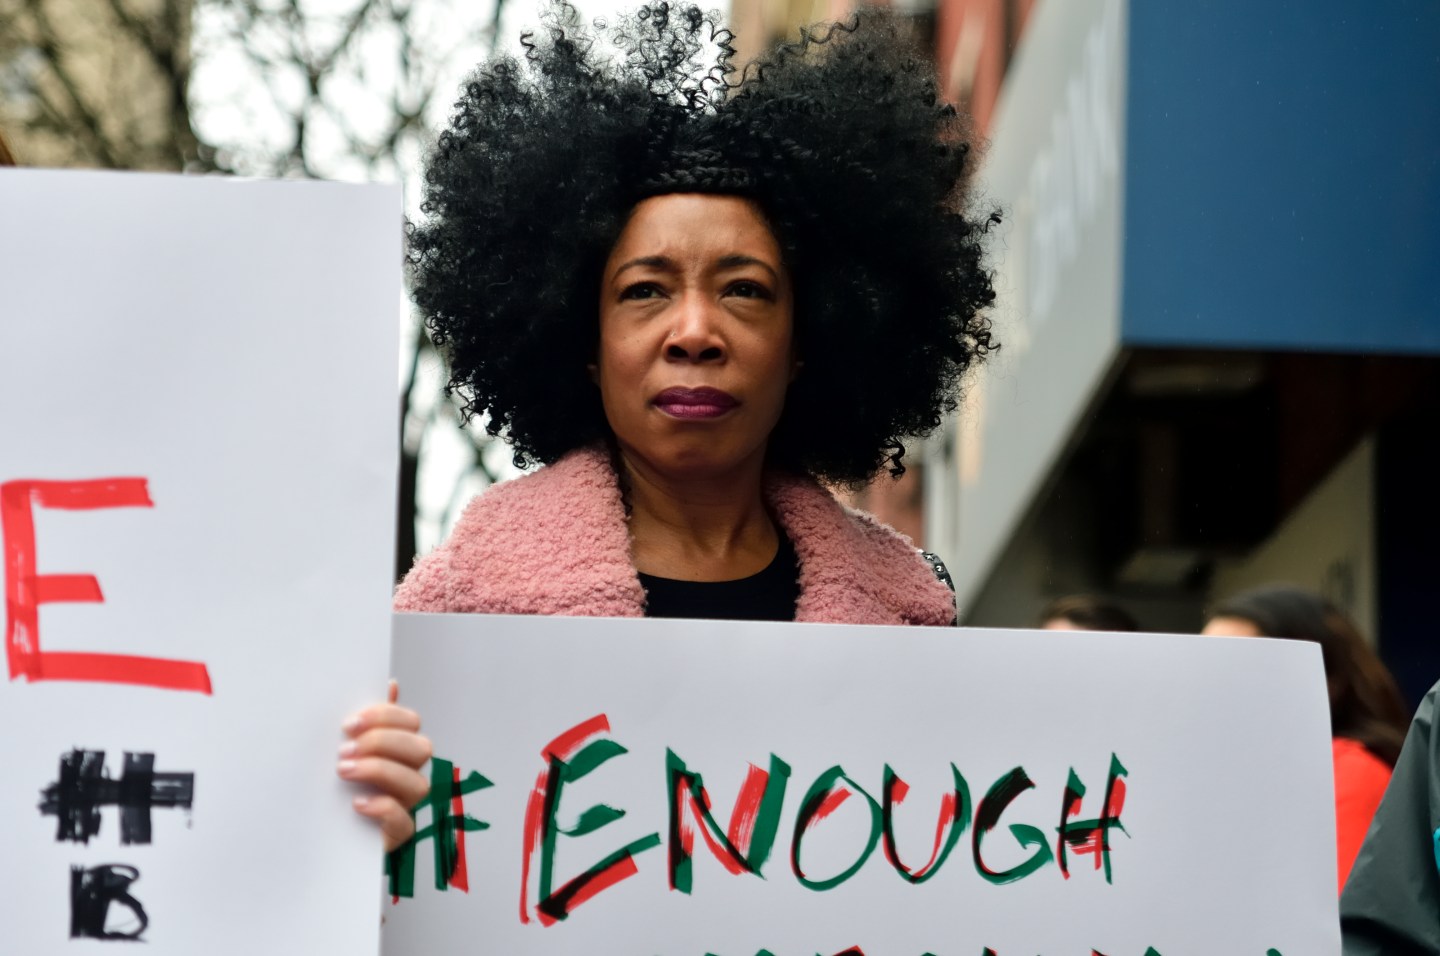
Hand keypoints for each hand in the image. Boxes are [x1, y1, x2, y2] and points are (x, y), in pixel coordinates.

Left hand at [340, 679, 431, 851]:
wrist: (319, 833)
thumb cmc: (335, 783)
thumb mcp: (346, 747)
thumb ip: (366, 720)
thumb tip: (390, 684)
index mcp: (399, 748)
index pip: (411, 722)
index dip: (385, 717)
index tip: (349, 724)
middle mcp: (409, 773)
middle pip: (420, 749)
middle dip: (382, 744)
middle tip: (344, 750)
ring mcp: (407, 804)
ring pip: (417, 783)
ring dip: (380, 771)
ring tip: (343, 771)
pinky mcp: (397, 833)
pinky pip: (404, 820)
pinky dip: (382, 808)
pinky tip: (356, 803)